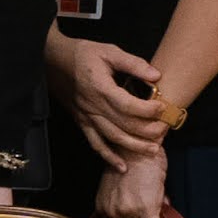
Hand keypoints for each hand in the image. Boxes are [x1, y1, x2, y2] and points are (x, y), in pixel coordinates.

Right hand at [49, 34, 166, 172]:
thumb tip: (156, 75)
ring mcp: (86, 116)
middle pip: (124, 125)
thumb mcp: (108, 51)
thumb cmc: (82, 54)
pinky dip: (108, 157)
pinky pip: (95, 143)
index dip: (147, 109)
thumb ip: (133, 64)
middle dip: (147, 131)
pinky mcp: (81, 122)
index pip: (127, 105)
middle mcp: (93, 105)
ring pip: (113, 137)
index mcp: (100, 87)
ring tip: (153, 150)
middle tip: (165, 131)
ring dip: (134, 146)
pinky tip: (122, 166)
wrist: (51, 61)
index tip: (163, 107)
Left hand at [95, 151, 169, 217]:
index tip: (140, 214)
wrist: (138, 148)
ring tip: (155, 203)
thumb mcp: (118, 187)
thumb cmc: (130, 162)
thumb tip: (142, 216)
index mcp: (103, 207)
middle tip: (149, 207)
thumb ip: (125, 204)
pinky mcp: (145, 209)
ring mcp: (128, 211)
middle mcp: (112, 211)